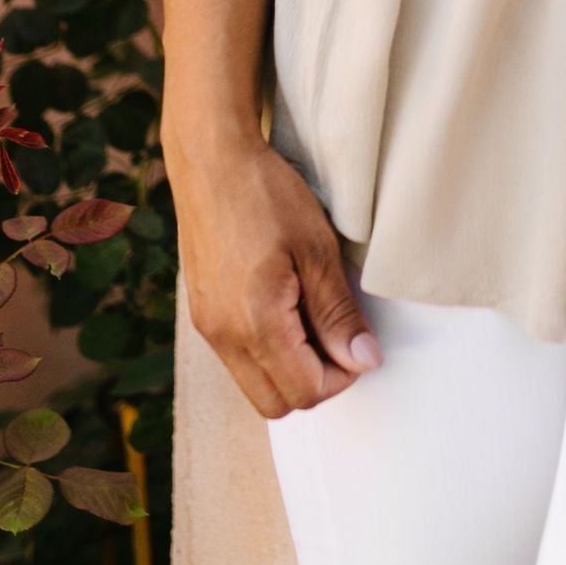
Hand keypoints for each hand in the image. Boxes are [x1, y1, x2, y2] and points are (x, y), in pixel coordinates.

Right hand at [169, 128, 379, 419]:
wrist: (211, 161)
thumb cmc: (265, 194)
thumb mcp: (317, 249)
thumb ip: (337, 313)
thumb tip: (363, 359)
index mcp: (255, 323)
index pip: (305, 391)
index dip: (342, 377)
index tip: (359, 342)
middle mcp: (223, 337)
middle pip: (276, 403)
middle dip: (315, 382)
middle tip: (339, 335)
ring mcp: (208, 328)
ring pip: (254, 385)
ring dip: (290, 368)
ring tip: (314, 314)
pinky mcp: (202, 315)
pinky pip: (238, 360)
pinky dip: (269, 351)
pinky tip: (288, 306)